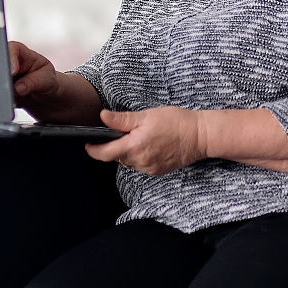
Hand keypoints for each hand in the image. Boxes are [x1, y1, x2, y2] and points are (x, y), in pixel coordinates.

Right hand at [8, 41, 102, 124]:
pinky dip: (3, 103)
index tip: (13, 72)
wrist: (55, 102)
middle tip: (11, 88)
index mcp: (23, 54)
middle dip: (2, 77)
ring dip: (2, 92)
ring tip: (16, 98)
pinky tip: (14, 105)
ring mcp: (6, 81)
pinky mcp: (4, 96)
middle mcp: (11, 65)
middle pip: (0, 66)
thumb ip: (33, 82)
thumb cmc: (53, 84)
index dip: (10, 58)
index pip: (12, 49)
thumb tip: (17, 88)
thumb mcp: (48, 80)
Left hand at [86, 107, 204, 175]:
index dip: (93, 150)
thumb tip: (103, 117)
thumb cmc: (175, 122)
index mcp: (135, 146)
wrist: (200, 136)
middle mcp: (141, 161)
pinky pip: (141, 165)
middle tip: (118, 132)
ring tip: (136, 136)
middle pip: (117, 157)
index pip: (105, 153)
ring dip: (126, 151)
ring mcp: (150, 168)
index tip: (88, 144)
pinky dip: (138, 156)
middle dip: (113, 146)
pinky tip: (148, 144)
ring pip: (129, 162)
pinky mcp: (158, 171)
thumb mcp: (146, 116)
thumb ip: (122, 120)